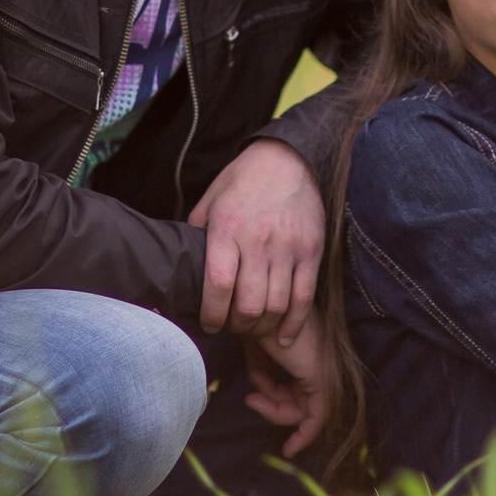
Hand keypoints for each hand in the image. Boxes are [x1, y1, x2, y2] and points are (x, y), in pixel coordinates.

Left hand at [189, 140, 324, 343]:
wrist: (286, 159)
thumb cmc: (241, 183)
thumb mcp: (210, 203)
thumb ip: (198, 237)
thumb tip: (183, 271)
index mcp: (227, 229)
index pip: (218, 285)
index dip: (212, 315)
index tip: (209, 325)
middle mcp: (258, 241)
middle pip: (249, 304)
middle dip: (238, 326)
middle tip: (233, 326)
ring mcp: (288, 247)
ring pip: (277, 305)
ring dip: (263, 327)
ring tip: (254, 327)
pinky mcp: (311, 250)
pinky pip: (304, 297)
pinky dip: (294, 323)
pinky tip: (283, 336)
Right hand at [240, 318, 331, 457]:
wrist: (261, 306)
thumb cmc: (257, 319)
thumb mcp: (258, 346)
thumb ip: (261, 367)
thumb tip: (258, 390)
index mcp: (308, 346)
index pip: (300, 385)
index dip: (280, 402)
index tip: (259, 408)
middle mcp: (321, 358)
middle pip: (303, 398)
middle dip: (274, 407)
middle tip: (250, 399)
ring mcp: (324, 368)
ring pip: (308, 409)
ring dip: (277, 411)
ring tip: (253, 397)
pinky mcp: (321, 378)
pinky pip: (318, 417)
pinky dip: (305, 434)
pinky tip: (289, 448)